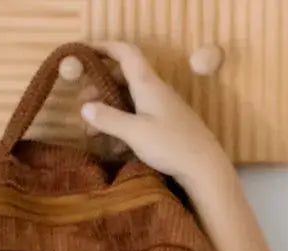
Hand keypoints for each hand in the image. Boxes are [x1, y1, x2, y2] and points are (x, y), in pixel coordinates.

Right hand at [76, 40, 232, 191]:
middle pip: (125, 76)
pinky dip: (123, 123)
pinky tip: (114, 144)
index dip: (104, 47)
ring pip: (130, 99)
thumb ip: (109, 119)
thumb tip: (84, 107)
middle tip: (83, 102)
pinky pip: (139, 116)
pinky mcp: (166, 125)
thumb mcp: (135, 132)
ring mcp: (162, 108)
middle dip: (102, 85)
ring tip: (92, 128)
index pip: (125, 53)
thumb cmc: (171, 145)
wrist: (205, 166)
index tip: (85, 53)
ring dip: (110, 108)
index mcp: (147, 84)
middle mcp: (155, 90)